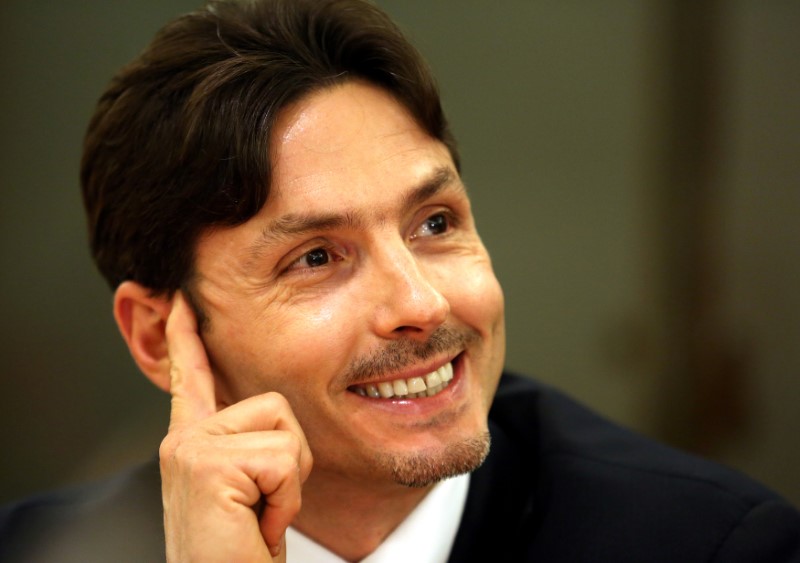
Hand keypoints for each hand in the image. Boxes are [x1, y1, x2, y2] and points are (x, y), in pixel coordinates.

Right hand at [158, 293, 312, 561]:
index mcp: (193, 443)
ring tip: (257, 516)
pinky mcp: (208, 464)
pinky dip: (285, 500)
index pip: (191, 378)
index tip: (178, 301)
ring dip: (288, 483)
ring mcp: (190, 449)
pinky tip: (255, 523)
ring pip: (284, 431)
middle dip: (289, 460)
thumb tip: (273, 422)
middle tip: (262, 506)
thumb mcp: (244, 493)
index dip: (185, 338)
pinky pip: (283, 460)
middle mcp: (184, 440)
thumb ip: (246, 449)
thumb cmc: (238, 551)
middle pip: (275, 405)